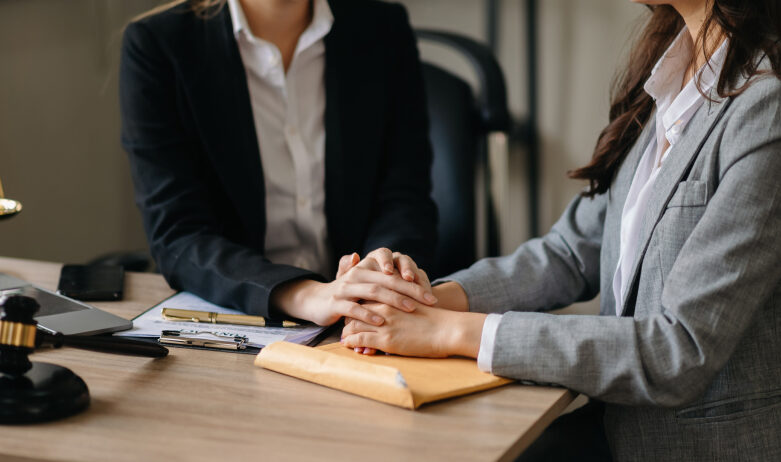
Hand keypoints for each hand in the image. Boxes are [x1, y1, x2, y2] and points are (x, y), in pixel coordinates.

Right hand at [336, 248, 434, 353]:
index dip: (410, 274)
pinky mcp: (336, 303)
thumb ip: (381, 274)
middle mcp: (356, 274)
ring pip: (374, 291)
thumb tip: (402, 268)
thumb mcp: (364, 282)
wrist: (317, 301)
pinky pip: (354, 308)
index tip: (427, 286)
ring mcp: (345, 288)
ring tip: (411, 308)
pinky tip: (382, 321)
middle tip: (428, 300)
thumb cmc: (349, 293)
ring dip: (394, 300)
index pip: (392, 266)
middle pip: (387, 279)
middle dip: (410, 289)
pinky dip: (369, 314)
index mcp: (366, 266)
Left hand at [340, 303, 485, 357]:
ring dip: (346, 333)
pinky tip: (349, 346)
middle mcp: (383, 306)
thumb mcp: (415, 304)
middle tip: (346, 327)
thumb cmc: (436, 319)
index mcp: (391, 295)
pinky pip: (358, 339)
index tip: (353, 314)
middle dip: (347, 319)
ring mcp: (383, 322)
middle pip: (354, 310)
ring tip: (345, 339)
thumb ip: (401, 304)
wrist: (448, 329)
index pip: (364, 298)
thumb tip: (395, 311)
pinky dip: (350, 342)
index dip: (357, 307)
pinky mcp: (385, 338)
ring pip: (352, 324)